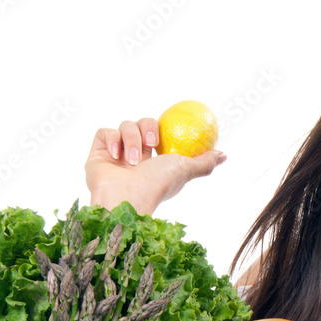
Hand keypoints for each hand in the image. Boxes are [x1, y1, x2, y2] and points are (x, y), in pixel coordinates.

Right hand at [85, 116, 225, 214]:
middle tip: (154, 144)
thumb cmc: (157, 186)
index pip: (158, 133)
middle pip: (141, 124)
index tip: (168, 133)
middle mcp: (134, 156)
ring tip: (135, 161)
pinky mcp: (97, 154)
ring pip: (124, 125)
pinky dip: (113, 139)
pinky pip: (105, 132)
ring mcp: (115, 155)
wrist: (128, 197)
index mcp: (154, 160)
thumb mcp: (185, 170)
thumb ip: (204, 162)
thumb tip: (224, 155)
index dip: (162, 128)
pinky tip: (118, 156)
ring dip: (133, 140)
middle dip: (149, 129)